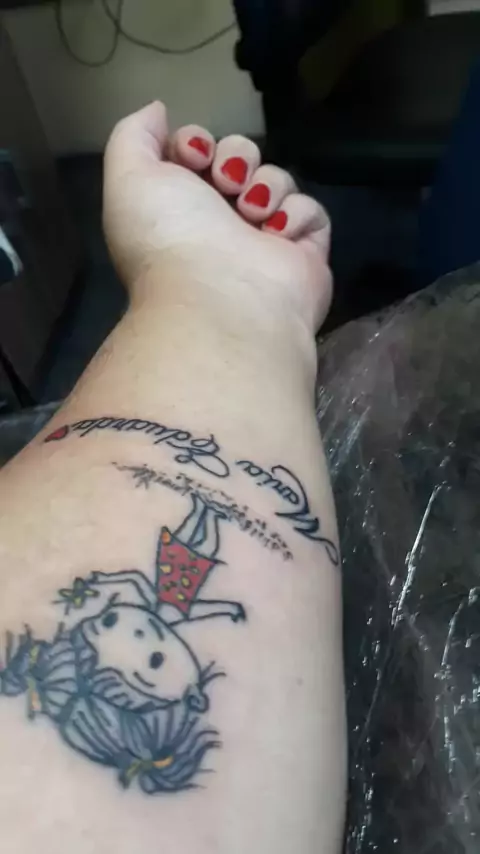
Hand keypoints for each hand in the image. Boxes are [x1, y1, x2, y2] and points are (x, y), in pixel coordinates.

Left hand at [103, 102, 332, 332]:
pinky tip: (276, 234)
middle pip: (240, 159)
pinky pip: (312, 214)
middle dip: (236, 156)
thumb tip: (159, 110)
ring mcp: (264, 242)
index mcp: (178, 209)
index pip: (197, 153)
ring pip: (277, 181)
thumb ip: (134, 135)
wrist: (221, 298)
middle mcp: (221, 224)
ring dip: (266, 185)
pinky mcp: (304, 256)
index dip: (197, 141)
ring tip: (251, 213)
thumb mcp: (130, 177)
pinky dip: (296, 215)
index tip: (194, 154)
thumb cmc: (170, 237)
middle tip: (227, 182)